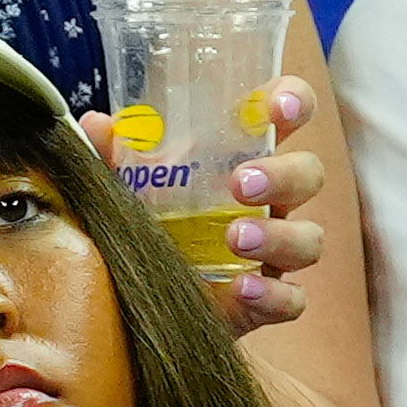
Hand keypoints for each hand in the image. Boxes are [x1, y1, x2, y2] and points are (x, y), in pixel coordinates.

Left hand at [79, 75, 323, 335]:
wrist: (138, 304)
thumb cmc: (147, 229)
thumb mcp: (127, 191)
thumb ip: (114, 158)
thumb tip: (97, 124)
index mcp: (245, 159)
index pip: (288, 115)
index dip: (294, 101)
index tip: (278, 108)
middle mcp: (269, 202)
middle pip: (308, 174)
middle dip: (283, 175)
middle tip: (240, 184)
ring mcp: (273, 252)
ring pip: (310, 238)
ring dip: (278, 235)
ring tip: (233, 238)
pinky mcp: (266, 302)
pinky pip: (292, 299)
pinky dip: (273, 294)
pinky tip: (242, 289)